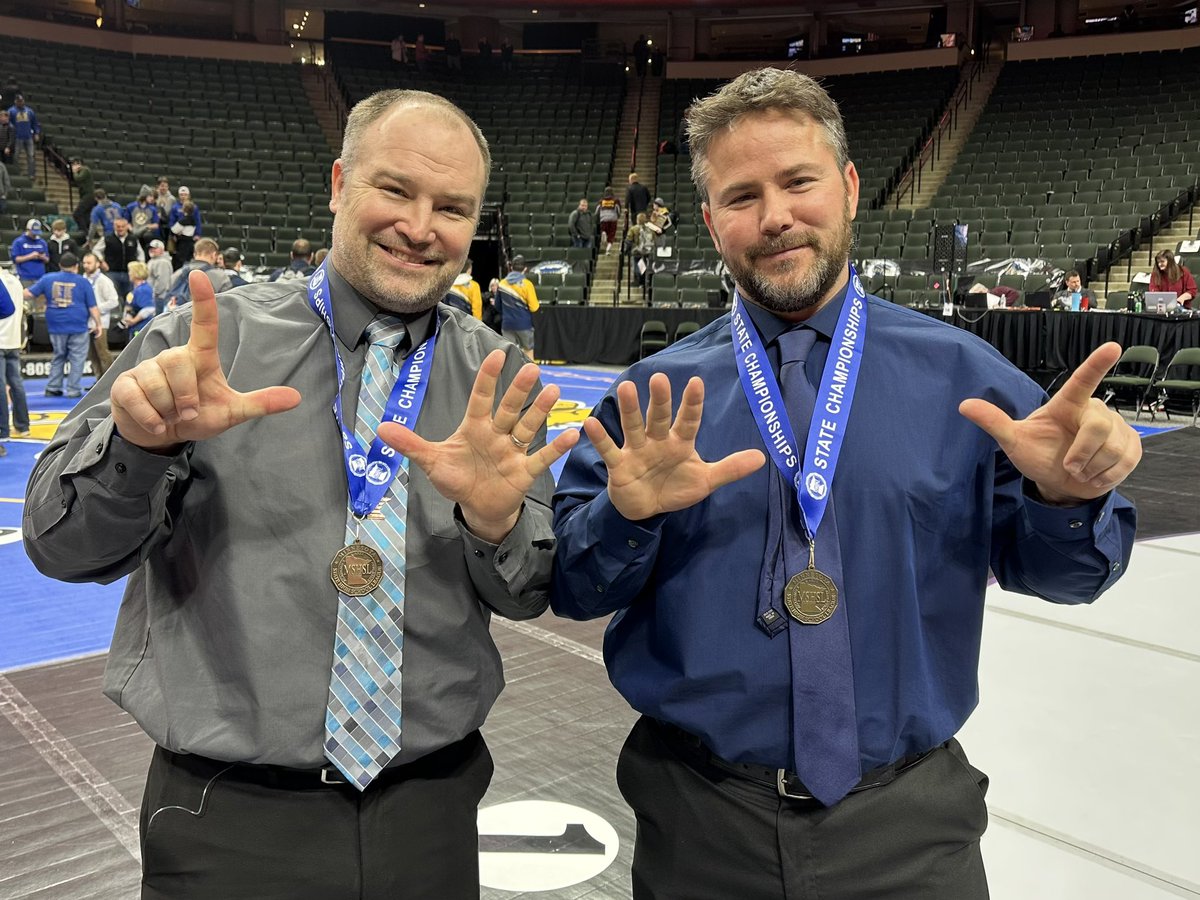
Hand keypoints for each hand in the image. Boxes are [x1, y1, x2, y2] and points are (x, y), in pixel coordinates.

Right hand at [110, 270, 300, 450]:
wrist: (159, 435)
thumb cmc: (197, 416)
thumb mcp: (231, 413)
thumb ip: (260, 404)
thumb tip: (297, 398)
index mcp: (200, 358)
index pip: (204, 325)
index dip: (203, 300)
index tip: (199, 274)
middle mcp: (172, 357)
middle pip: (178, 365)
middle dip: (186, 398)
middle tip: (189, 413)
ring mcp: (146, 369)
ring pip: (157, 386)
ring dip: (168, 410)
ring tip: (171, 416)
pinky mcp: (124, 386)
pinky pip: (137, 400)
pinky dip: (151, 419)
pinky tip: (156, 423)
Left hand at [377, 349, 578, 542]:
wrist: (477, 507)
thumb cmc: (456, 479)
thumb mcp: (432, 461)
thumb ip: (411, 444)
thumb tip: (380, 430)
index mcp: (474, 428)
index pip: (481, 398)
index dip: (488, 378)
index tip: (497, 356)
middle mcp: (497, 434)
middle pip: (508, 408)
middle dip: (518, 389)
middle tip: (531, 367)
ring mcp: (513, 451)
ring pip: (527, 426)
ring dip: (539, 410)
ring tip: (553, 390)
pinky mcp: (524, 471)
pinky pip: (541, 457)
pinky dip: (555, 447)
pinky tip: (572, 433)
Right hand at [584, 373, 764, 520]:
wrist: (646, 510)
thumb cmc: (675, 487)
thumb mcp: (705, 481)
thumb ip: (730, 468)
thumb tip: (762, 458)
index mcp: (680, 442)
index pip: (688, 420)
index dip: (692, 403)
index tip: (697, 382)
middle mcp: (657, 441)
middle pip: (659, 418)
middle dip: (660, 400)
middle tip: (659, 378)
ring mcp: (637, 451)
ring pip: (633, 427)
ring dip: (630, 410)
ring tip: (626, 388)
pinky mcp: (619, 466)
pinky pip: (609, 450)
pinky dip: (601, 438)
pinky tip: (589, 423)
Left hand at [959, 342, 1141, 503]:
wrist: (1061, 482)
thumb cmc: (1039, 454)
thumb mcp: (1014, 441)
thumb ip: (994, 422)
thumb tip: (964, 405)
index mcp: (1068, 404)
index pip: (1083, 381)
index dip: (1097, 364)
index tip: (1112, 347)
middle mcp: (1095, 410)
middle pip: (1097, 428)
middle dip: (1080, 454)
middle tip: (1069, 466)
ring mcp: (1117, 427)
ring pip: (1112, 449)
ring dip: (1091, 468)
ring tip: (1080, 470)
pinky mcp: (1132, 446)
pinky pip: (1125, 462)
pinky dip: (1106, 476)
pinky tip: (1095, 475)